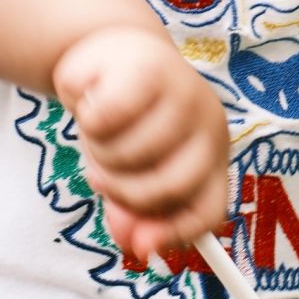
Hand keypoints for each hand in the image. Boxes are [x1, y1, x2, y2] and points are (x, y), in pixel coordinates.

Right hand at [53, 25, 228, 263]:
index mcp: (211, 155)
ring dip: (98, 151)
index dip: (176, 232)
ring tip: (99, 131)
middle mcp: (208, 123)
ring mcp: (184, 92)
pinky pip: (106, 118)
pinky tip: (92, 102)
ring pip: (131, 153)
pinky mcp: (149, 67)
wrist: (113, 52)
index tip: (140, 245)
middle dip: (123, 190)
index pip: (208, 207)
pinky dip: (87, 119)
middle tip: (101, 173)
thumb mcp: (130, 172)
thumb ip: (133, 211)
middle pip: (169, 185)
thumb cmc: (128, 120)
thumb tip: (135, 246)